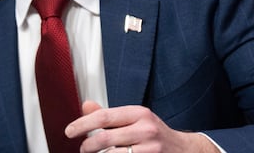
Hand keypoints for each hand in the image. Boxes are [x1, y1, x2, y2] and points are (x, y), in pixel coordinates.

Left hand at [65, 101, 219, 152]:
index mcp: (139, 113)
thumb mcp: (135, 119)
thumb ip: (109, 115)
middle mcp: (146, 129)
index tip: (69, 131)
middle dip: (87, 146)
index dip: (83, 124)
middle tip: (82, 149)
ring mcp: (150, 149)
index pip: (104, 116)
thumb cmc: (154, 134)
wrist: (184, 150)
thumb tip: (85, 105)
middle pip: (105, 139)